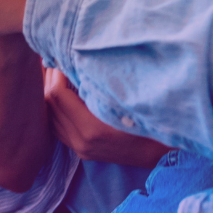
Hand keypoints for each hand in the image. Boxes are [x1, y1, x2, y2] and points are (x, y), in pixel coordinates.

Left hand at [44, 68, 171, 167]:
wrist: (162, 154)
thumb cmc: (150, 122)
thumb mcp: (127, 99)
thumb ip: (100, 83)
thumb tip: (78, 60)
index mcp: (92, 128)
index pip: (58, 95)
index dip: (56, 73)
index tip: (62, 58)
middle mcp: (81, 141)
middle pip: (50, 105)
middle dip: (50, 80)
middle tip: (56, 61)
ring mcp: (80, 148)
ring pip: (50, 117)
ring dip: (51, 94)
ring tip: (57, 74)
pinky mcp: (81, 151)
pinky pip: (57, 127)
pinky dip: (56, 109)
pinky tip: (63, 94)